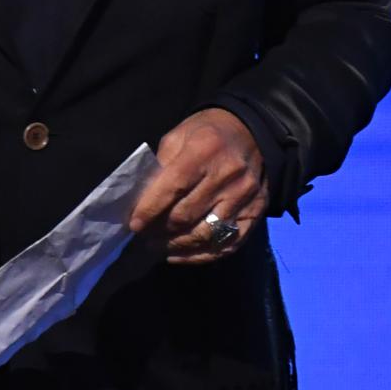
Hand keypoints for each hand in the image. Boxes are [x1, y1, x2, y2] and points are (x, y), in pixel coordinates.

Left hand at [127, 108, 266, 264]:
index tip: (134, 224)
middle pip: (186, 215)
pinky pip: (228, 244)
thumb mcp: (178, 136)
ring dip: (177, 245)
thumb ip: (161, 166)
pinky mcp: (256, 212)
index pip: (173, 187)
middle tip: (144, 236)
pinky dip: (201, 256)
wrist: (252, 133)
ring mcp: (245, 196)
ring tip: (158, 247)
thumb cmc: (207, 134)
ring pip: (205, 234)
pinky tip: (180, 255)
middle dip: (160, 230)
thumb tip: (142, 200)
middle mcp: (227, 175)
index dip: (150, 210)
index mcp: (204, 151)